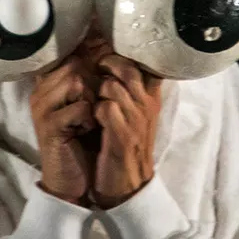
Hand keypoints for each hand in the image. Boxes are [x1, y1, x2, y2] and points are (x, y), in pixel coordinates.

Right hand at [29, 54, 97, 204]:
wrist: (70, 180)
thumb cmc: (82, 141)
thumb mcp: (86, 105)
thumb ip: (89, 81)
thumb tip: (106, 48)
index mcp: (47, 84)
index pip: (66, 54)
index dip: (87, 57)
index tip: (99, 70)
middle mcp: (40, 91)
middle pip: (73, 65)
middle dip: (92, 84)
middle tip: (93, 107)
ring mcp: (42, 108)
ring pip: (76, 82)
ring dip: (91, 100)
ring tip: (88, 119)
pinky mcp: (49, 126)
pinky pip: (79, 107)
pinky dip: (89, 119)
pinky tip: (85, 131)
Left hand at [91, 53, 162, 208]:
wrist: (127, 185)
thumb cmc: (125, 144)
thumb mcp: (134, 113)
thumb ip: (129, 87)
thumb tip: (110, 57)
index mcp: (152, 96)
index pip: (145, 61)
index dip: (123, 54)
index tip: (104, 53)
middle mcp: (147, 105)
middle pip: (128, 67)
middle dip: (105, 65)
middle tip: (92, 72)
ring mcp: (136, 120)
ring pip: (113, 85)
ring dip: (95, 89)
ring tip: (88, 97)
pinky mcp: (122, 136)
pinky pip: (104, 108)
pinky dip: (91, 109)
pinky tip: (87, 118)